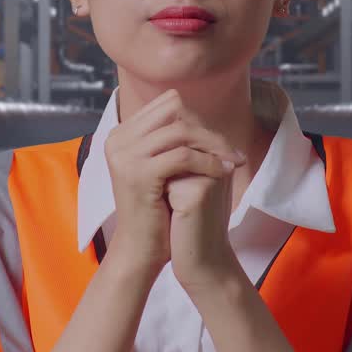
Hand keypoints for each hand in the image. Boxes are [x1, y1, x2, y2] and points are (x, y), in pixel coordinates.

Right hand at [104, 90, 246, 275]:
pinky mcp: (138, 173)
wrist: (140, 248)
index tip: (218, 141)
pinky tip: (223, 173)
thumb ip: (169, 140)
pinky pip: (184, 156)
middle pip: (175, 111)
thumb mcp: (159, 166)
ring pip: (182, 131)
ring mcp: (125, 155)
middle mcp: (118, 139)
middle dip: (208, 130)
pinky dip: (208, 162)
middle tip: (231, 151)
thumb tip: (197, 114)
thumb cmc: (156, 209)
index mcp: (122, 133)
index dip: (196, 119)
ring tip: (232, 161)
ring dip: (213, 145)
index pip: (168, 104)